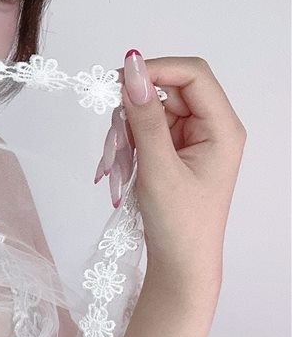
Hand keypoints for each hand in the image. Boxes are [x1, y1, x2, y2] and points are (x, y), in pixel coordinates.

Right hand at [94, 51, 245, 290]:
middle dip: (134, 107)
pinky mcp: (173, 150)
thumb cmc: (179, 224)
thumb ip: (144, 117)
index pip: (192, 75)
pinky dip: (127, 142)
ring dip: (126, 128)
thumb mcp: (158, 167)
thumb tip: (131, 69)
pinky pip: (144, 129)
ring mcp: (191, 139)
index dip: (156, 70)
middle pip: (168, 90)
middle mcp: (211, 127)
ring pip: (150, 109)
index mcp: (222, 128)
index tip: (118, 82)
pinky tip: (121, 165)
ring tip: (118, 160)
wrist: (180, 266)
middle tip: (114, 135)